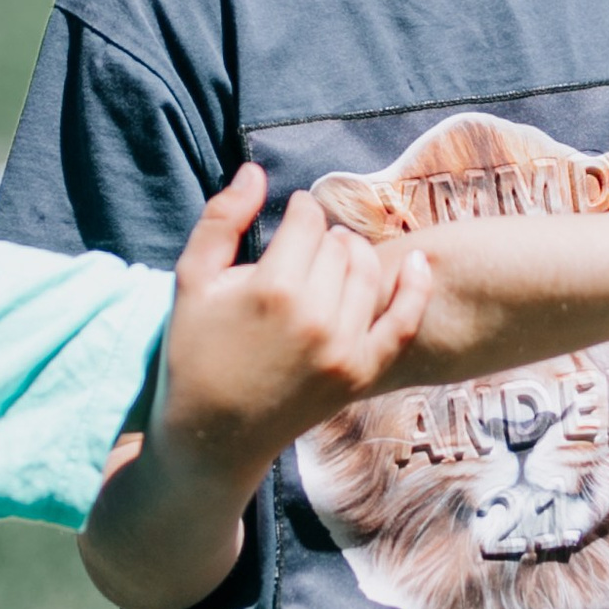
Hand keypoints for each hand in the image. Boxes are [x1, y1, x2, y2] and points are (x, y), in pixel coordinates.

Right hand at [158, 167, 430, 480]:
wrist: (212, 438)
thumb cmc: (193, 354)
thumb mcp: (191, 280)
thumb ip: (222, 220)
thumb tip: (255, 171)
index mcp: (273, 287)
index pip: (308, 220)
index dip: (297, 214)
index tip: (288, 223)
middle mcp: (316, 316)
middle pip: (338, 243)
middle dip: (320, 239)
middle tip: (301, 253)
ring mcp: (343, 349)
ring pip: (367, 271)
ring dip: (353, 257)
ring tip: (330, 264)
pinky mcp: (360, 374)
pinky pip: (403, 323)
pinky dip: (415, 289)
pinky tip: (418, 263)